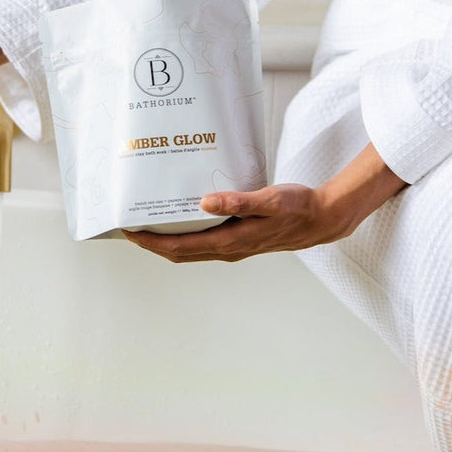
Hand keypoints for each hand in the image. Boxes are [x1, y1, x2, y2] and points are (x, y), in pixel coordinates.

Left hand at [122, 144, 405, 263]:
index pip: (180, 247)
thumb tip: (204, 202)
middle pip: (179, 252)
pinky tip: (182, 218)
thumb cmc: (299, 207)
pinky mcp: (240, 239)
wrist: (324, 219)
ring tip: (148, 224)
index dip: (151, 242)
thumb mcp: (269, 200)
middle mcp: (228, 249)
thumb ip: (237, 202)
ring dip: (167, 240)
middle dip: (151, 243)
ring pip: (191, 249)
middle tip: (128, 228)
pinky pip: (204, 242)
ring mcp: (234, 246)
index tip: (129, 232)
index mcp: (230, 242)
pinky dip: (186, 235)